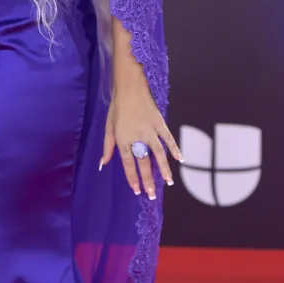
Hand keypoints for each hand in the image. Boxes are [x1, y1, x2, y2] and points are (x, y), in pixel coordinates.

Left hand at [99, 83, 181, 198]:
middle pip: (144, 163)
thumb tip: (103, 164)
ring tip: (168, 183)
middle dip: (148, 180)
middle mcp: (137, 138)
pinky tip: (180, 159)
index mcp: (123, 139)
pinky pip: (169, 138)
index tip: (137, 191)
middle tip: (153, 195)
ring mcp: (150, 131)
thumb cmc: (117, 107)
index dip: (133, 178)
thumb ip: (107, 147)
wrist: (130, 87)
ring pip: (159, 154)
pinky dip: (175, 148)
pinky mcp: (160, 123)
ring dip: (164, 169)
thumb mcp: (108, 127)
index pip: (128, 163)